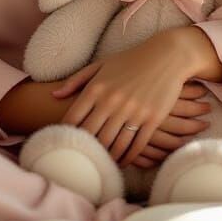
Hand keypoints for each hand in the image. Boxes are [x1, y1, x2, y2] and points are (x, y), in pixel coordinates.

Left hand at [50, 35, 207, 167]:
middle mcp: (112, 101)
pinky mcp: (152, 118)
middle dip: (85, 151)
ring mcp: (133, 111)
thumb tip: (54, 95)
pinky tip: (122, 162)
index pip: (74, 119)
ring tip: (102, 166)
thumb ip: (76, 80)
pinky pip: (136, 145)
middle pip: (92, 136)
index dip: (66, 134)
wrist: (167, 55)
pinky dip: (128, 157)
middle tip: (81, 162)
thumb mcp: (101, 65)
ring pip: (114, 145)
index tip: (65, 144)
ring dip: (107, 158)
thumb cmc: (131, 60)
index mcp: (96, 88)